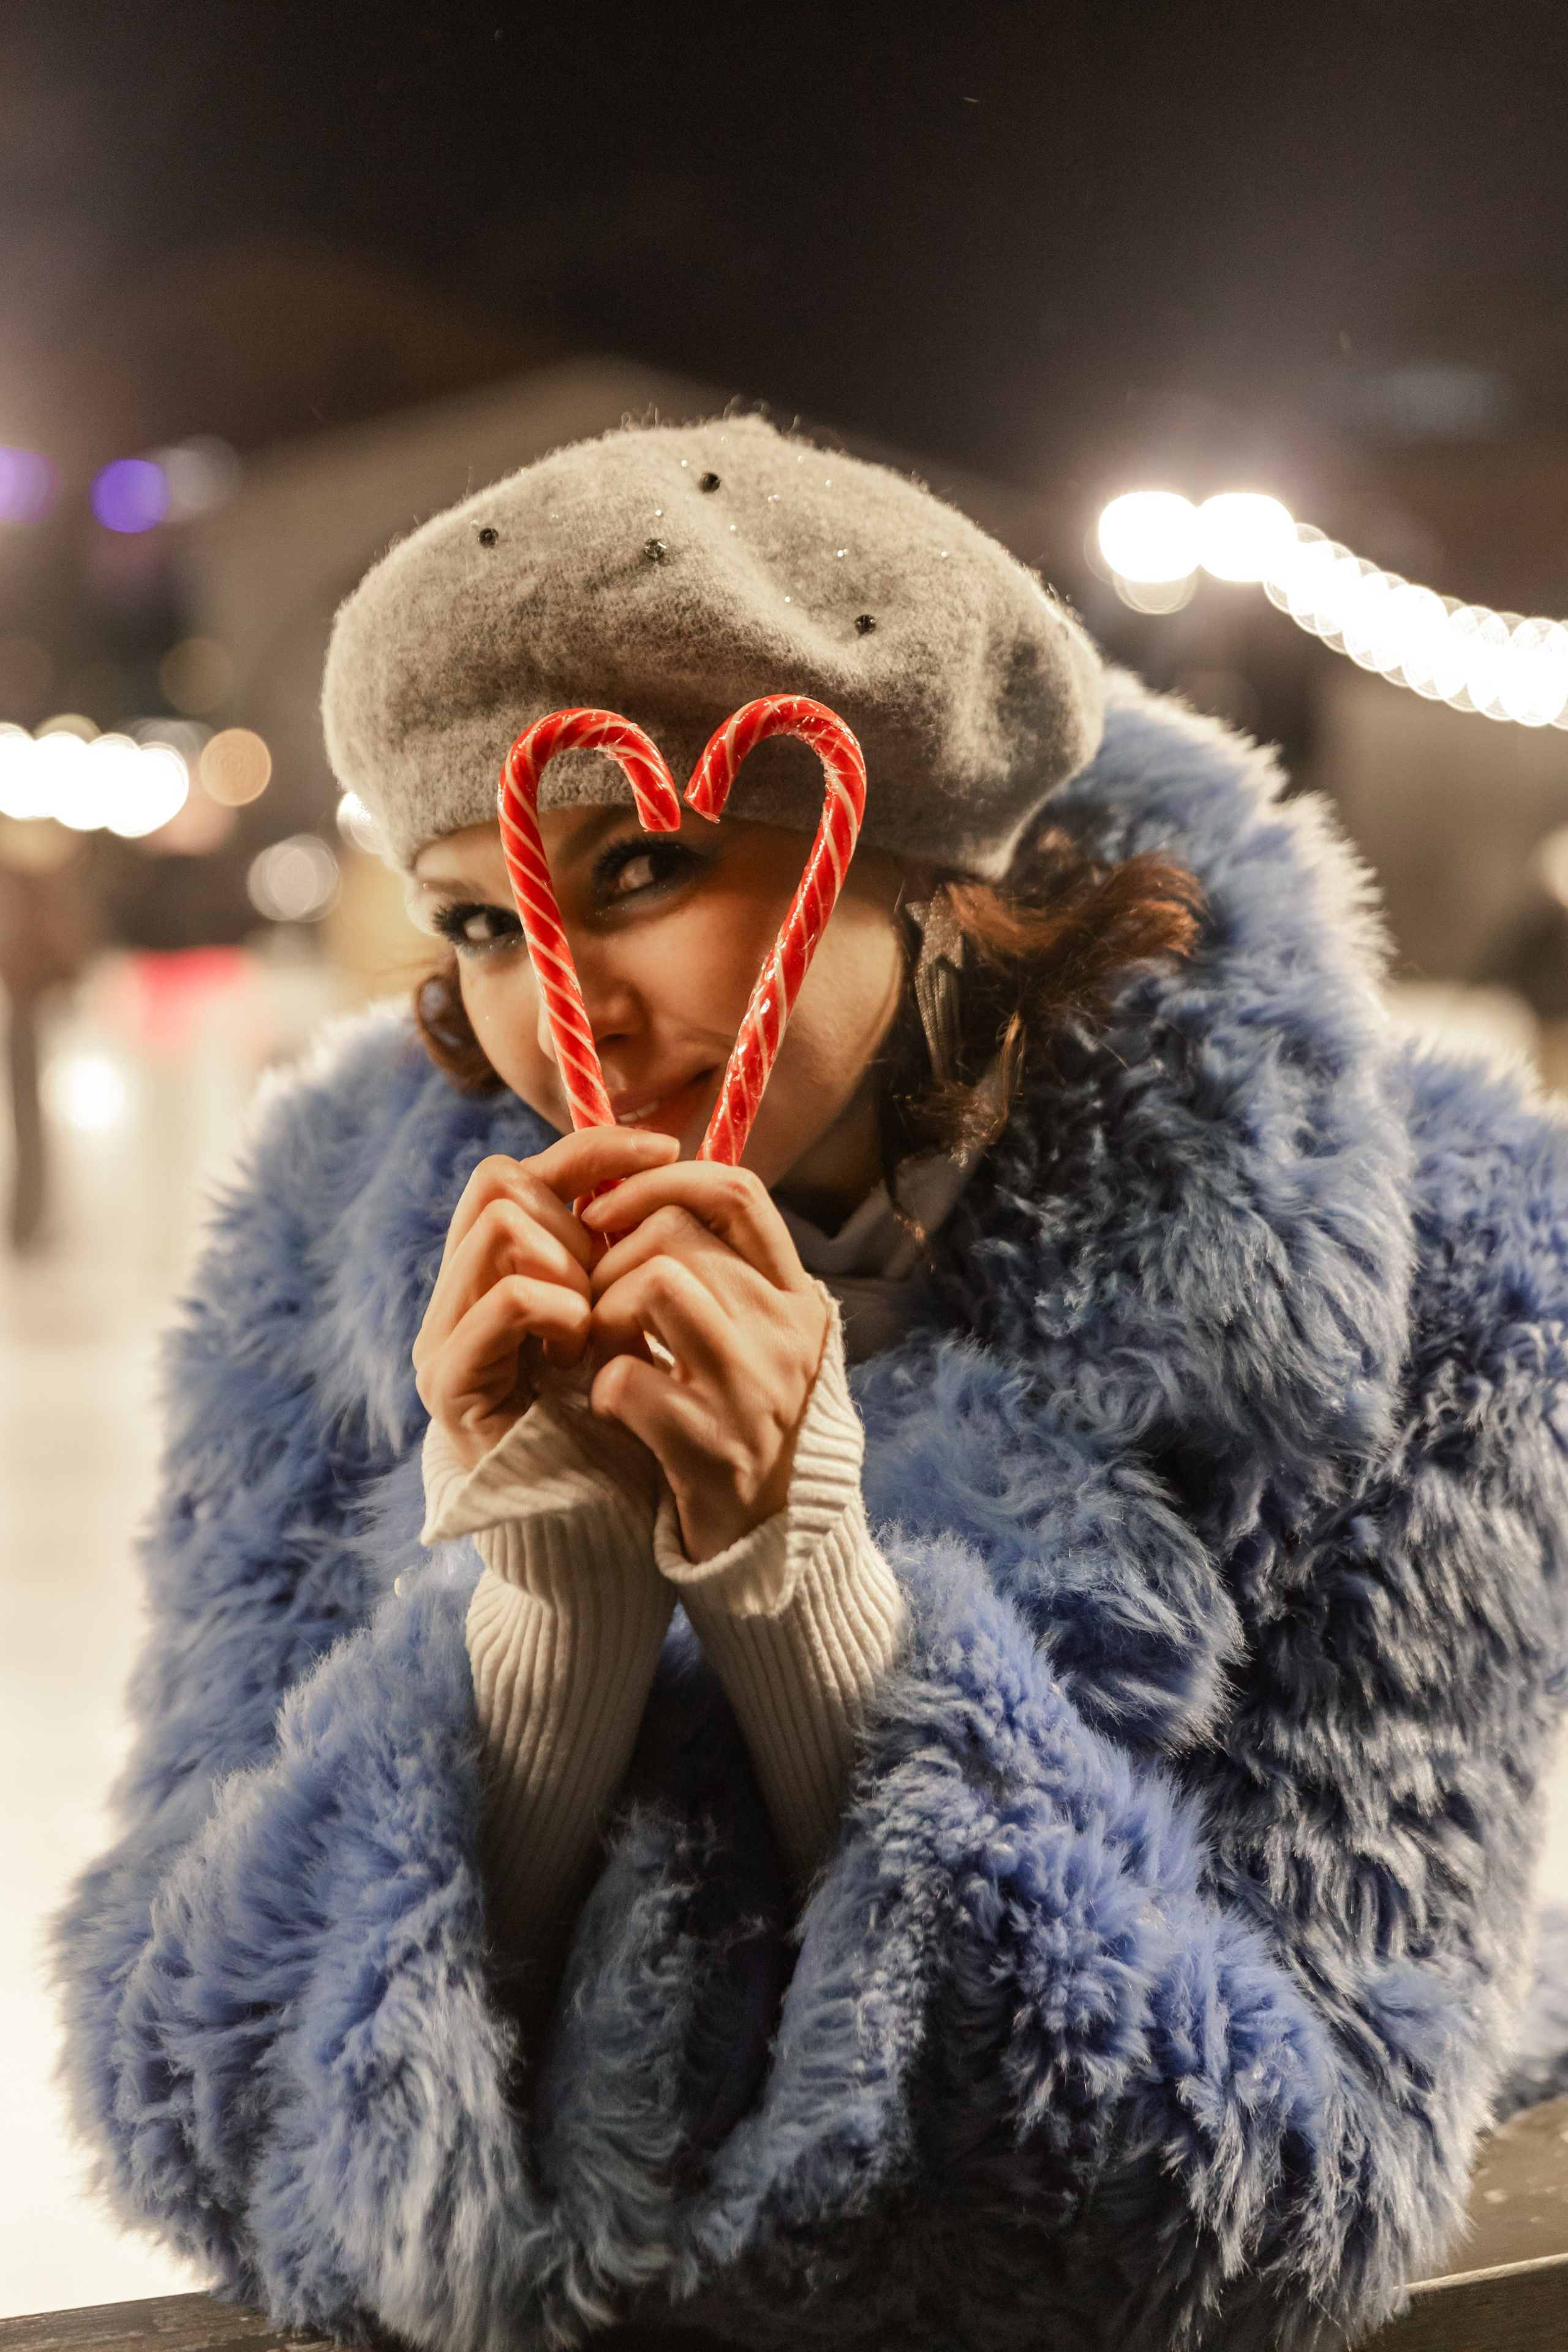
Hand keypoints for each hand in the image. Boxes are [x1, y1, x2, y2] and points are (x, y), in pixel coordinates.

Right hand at [413, 1126, 678, 1471]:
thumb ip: (611, 1252)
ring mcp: (442, 1336)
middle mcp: (453, 1294)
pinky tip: (578, 1349)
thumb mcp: (619, 1315)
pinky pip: (505, 1300)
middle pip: (500, 1185)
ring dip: (566, 1266)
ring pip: (501, 1227)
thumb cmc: (614, 1419)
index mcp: (491, 1272)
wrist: (590, 1523)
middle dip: (573, 1224)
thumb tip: (657, 1161)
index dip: (591, 1151)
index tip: (665, 1152)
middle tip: (605, 1291)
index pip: (518, 1170)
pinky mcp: (449, 1382)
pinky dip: (556, 1310)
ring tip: (588, 1327)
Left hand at [580, 1163, 830, 1562]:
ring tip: (603, 1347)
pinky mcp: (713, 1449)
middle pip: (678, 1233)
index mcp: (794, 1295)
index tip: (606, 1207)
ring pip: (657, 1285)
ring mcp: (754, 1390)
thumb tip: (634, 1191)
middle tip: (596, 1302)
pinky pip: (628, 1378)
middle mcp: (786, 1333)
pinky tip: (611, 1406)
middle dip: (612, 1256)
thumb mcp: (752, 1332)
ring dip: (605, 1310)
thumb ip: (716, 1268)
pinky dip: (603, 1386)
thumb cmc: (741, 1417)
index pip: (736, 1192)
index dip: (661, 1181)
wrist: (771, 1537)